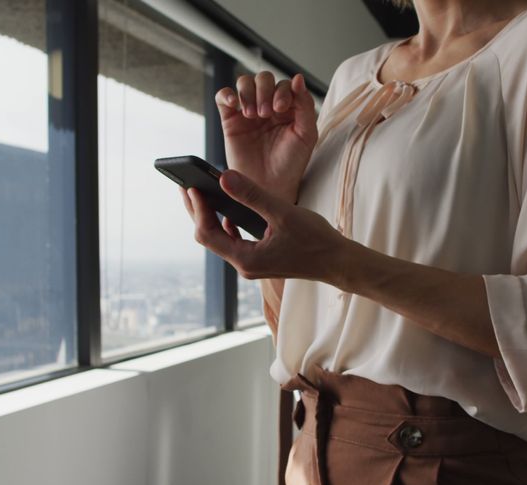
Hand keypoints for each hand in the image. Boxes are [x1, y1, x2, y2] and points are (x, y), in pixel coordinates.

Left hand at [179, 169, 348, 283]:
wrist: (339, 263)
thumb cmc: (316, 241)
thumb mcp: (283, 212)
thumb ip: (252, 195)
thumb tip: (223, 177)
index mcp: (246, 258)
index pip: (206, 233)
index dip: (197, 209)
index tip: (192, 186)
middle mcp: (245, 264)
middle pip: (208, 237)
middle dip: (198, 211)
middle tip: (188, 185)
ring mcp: (252, 263)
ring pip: (220, 238)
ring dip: (211, 216)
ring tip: (204, 194)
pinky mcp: (261, 258)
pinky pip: (235, 241)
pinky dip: (228, 224)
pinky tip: (231, 211)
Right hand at [215, 72, 316, 204]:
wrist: (269, 189)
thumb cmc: (290, 165)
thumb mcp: (305, 135)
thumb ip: (305, 106)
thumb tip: (298, 78)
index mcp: (289, 108)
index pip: (285, 84)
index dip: (282, 91)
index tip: (280, 109)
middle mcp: (269, 106)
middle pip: (263, 78)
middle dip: (264, 91)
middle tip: (265, 113)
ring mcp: (248, 112)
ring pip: (244, 83)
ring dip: (248, 93)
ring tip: (252, 115)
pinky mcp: (230, 120)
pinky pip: (224, 97)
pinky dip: (226, 94)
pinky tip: (233, 103)